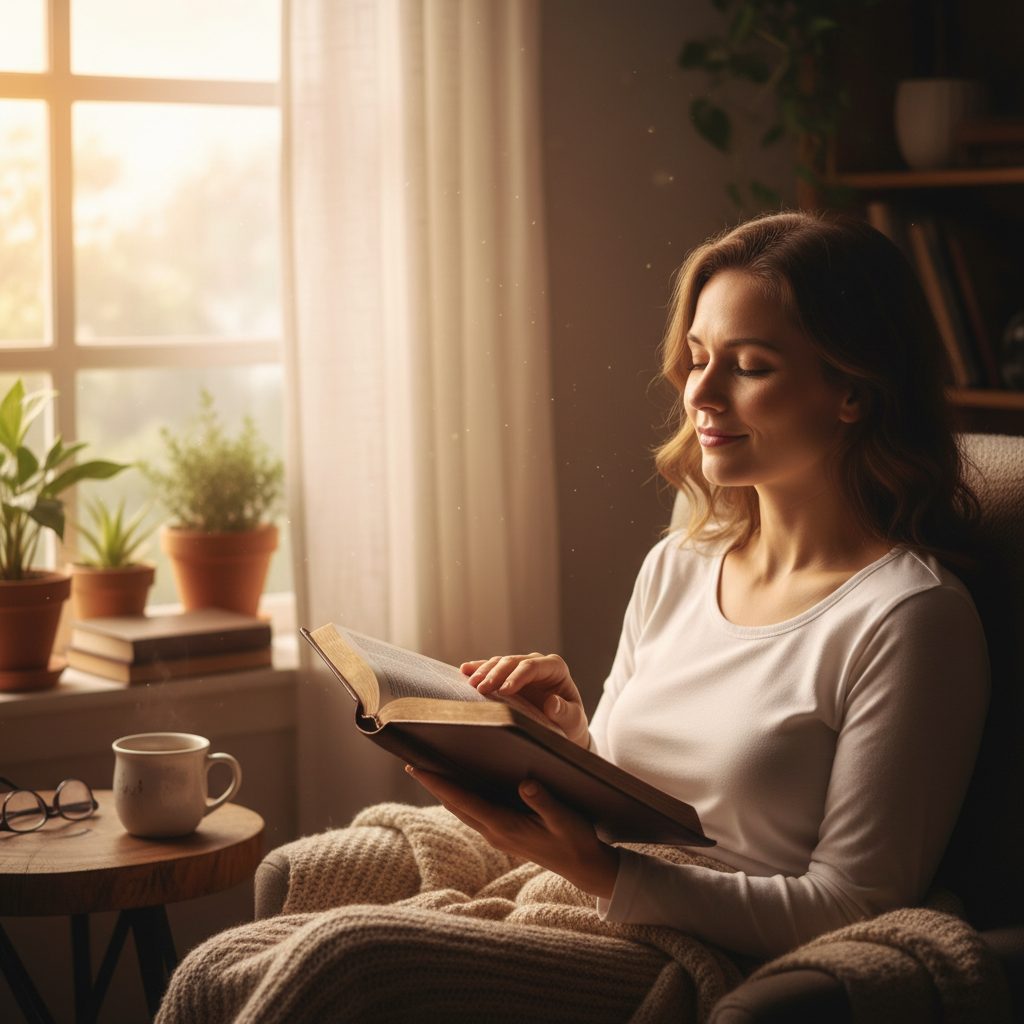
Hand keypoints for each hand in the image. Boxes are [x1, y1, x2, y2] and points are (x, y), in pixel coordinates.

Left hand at [405, 765, 619, 898]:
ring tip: (428, 771)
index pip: (463, 801)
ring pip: (462, 810)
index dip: (438, 784)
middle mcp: (494, 832)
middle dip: (433, 785)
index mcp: (504, 826)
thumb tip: (525, 783)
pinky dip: (460, 797)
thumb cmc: (575, 840)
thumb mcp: (564, 820)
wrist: (583, 867)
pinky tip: (459, 786)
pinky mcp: (503, 833)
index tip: (417, 769)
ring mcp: (497, 835)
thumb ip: (544, 802)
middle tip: (412, 763)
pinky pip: (473, 813)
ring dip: (444, 791)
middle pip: (455, 805)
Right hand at [460, 653, 589, 746]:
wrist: (563, 725)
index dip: (517, 676)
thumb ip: (565, 713)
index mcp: (555, 668)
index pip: (533, 666)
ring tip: (471, 684)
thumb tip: (552, 703)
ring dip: (484, 671)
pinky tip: (465, 670)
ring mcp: (521, 667)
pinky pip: (492, 668)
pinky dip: (479, 668)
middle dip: (496, 674)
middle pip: (512, 662)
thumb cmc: (570, 722)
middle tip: (481, 689)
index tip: (504, 690)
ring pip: (500, 662)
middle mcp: (537, 663)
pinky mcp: (508, 675)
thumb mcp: (573, 720)